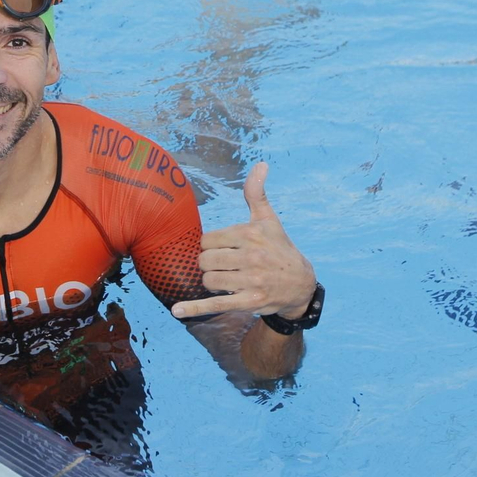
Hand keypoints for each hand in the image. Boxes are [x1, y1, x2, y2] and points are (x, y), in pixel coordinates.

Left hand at [172, 163, 316, 322]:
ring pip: (208, 279)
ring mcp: (251, 280)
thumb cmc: (278, 247)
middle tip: (225, 265)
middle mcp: (251, 256)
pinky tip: (176, 311)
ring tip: (227, 279)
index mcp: (250, 233)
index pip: (206, 240)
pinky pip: (216, 304)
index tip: (225, 249)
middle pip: (204, 260)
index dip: (211, 246)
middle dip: (209, 264)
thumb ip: (256, 193)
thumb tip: (261, 164)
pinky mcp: (249, 301)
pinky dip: (194, 308)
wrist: (301, 283)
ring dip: (212, 281)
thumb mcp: (268, 219)